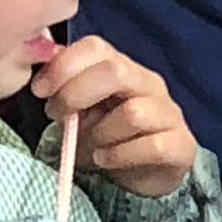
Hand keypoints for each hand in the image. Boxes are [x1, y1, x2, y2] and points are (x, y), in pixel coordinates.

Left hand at [33, 35, 197, 199]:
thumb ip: (66, 89)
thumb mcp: (82, 110)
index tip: (39, 91)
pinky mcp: (181, 145)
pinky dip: (120, 156)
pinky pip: (152, 147)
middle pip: (116, 71)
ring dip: (102, 133)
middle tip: (58, 115)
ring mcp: (168, 114)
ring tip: (92, 146)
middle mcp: (149, 84)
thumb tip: (42, 78)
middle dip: (77, 93)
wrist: (144, 173)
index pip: (96, 47)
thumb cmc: (107, 137)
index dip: (63, 65)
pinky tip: (106, 160)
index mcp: (122, 68)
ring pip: (133, 114)